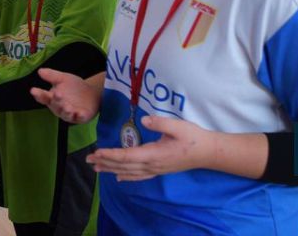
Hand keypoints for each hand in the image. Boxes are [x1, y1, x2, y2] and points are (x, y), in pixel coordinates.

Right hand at [30, 68, 99, 123]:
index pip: (43, 97)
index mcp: (52, 98)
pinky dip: (79, 116)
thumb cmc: (73, 87)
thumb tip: (40, 70)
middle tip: (57, 94)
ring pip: (66, 114)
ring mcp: (70, 114)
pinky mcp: (81, 117)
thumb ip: (52, 76)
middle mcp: (59, 108)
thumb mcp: (63, 78)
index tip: (34, 90)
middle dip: (56, 101)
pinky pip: (79, 118)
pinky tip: (80, 113)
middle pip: (55, 106)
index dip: (38, 94)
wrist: (91, 93)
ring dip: (66, 111)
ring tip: (67, 106)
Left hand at [86, 115, 213, 181]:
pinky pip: (139, 176)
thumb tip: (144, 120)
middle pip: (124, 165)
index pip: (127, 156)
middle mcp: (152, 165)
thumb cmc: (193, 137)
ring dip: (111, 169)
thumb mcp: (178, 126)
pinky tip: (118, 177)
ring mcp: (156, 170)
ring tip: (96, 168)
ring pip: (129, 172)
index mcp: (154, 154)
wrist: (208, 152)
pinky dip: (126, 177)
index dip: (111, 155)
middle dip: (105, 162)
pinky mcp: (159, 170)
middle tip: (88, 160)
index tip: (96, 153)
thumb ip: (160, 123)